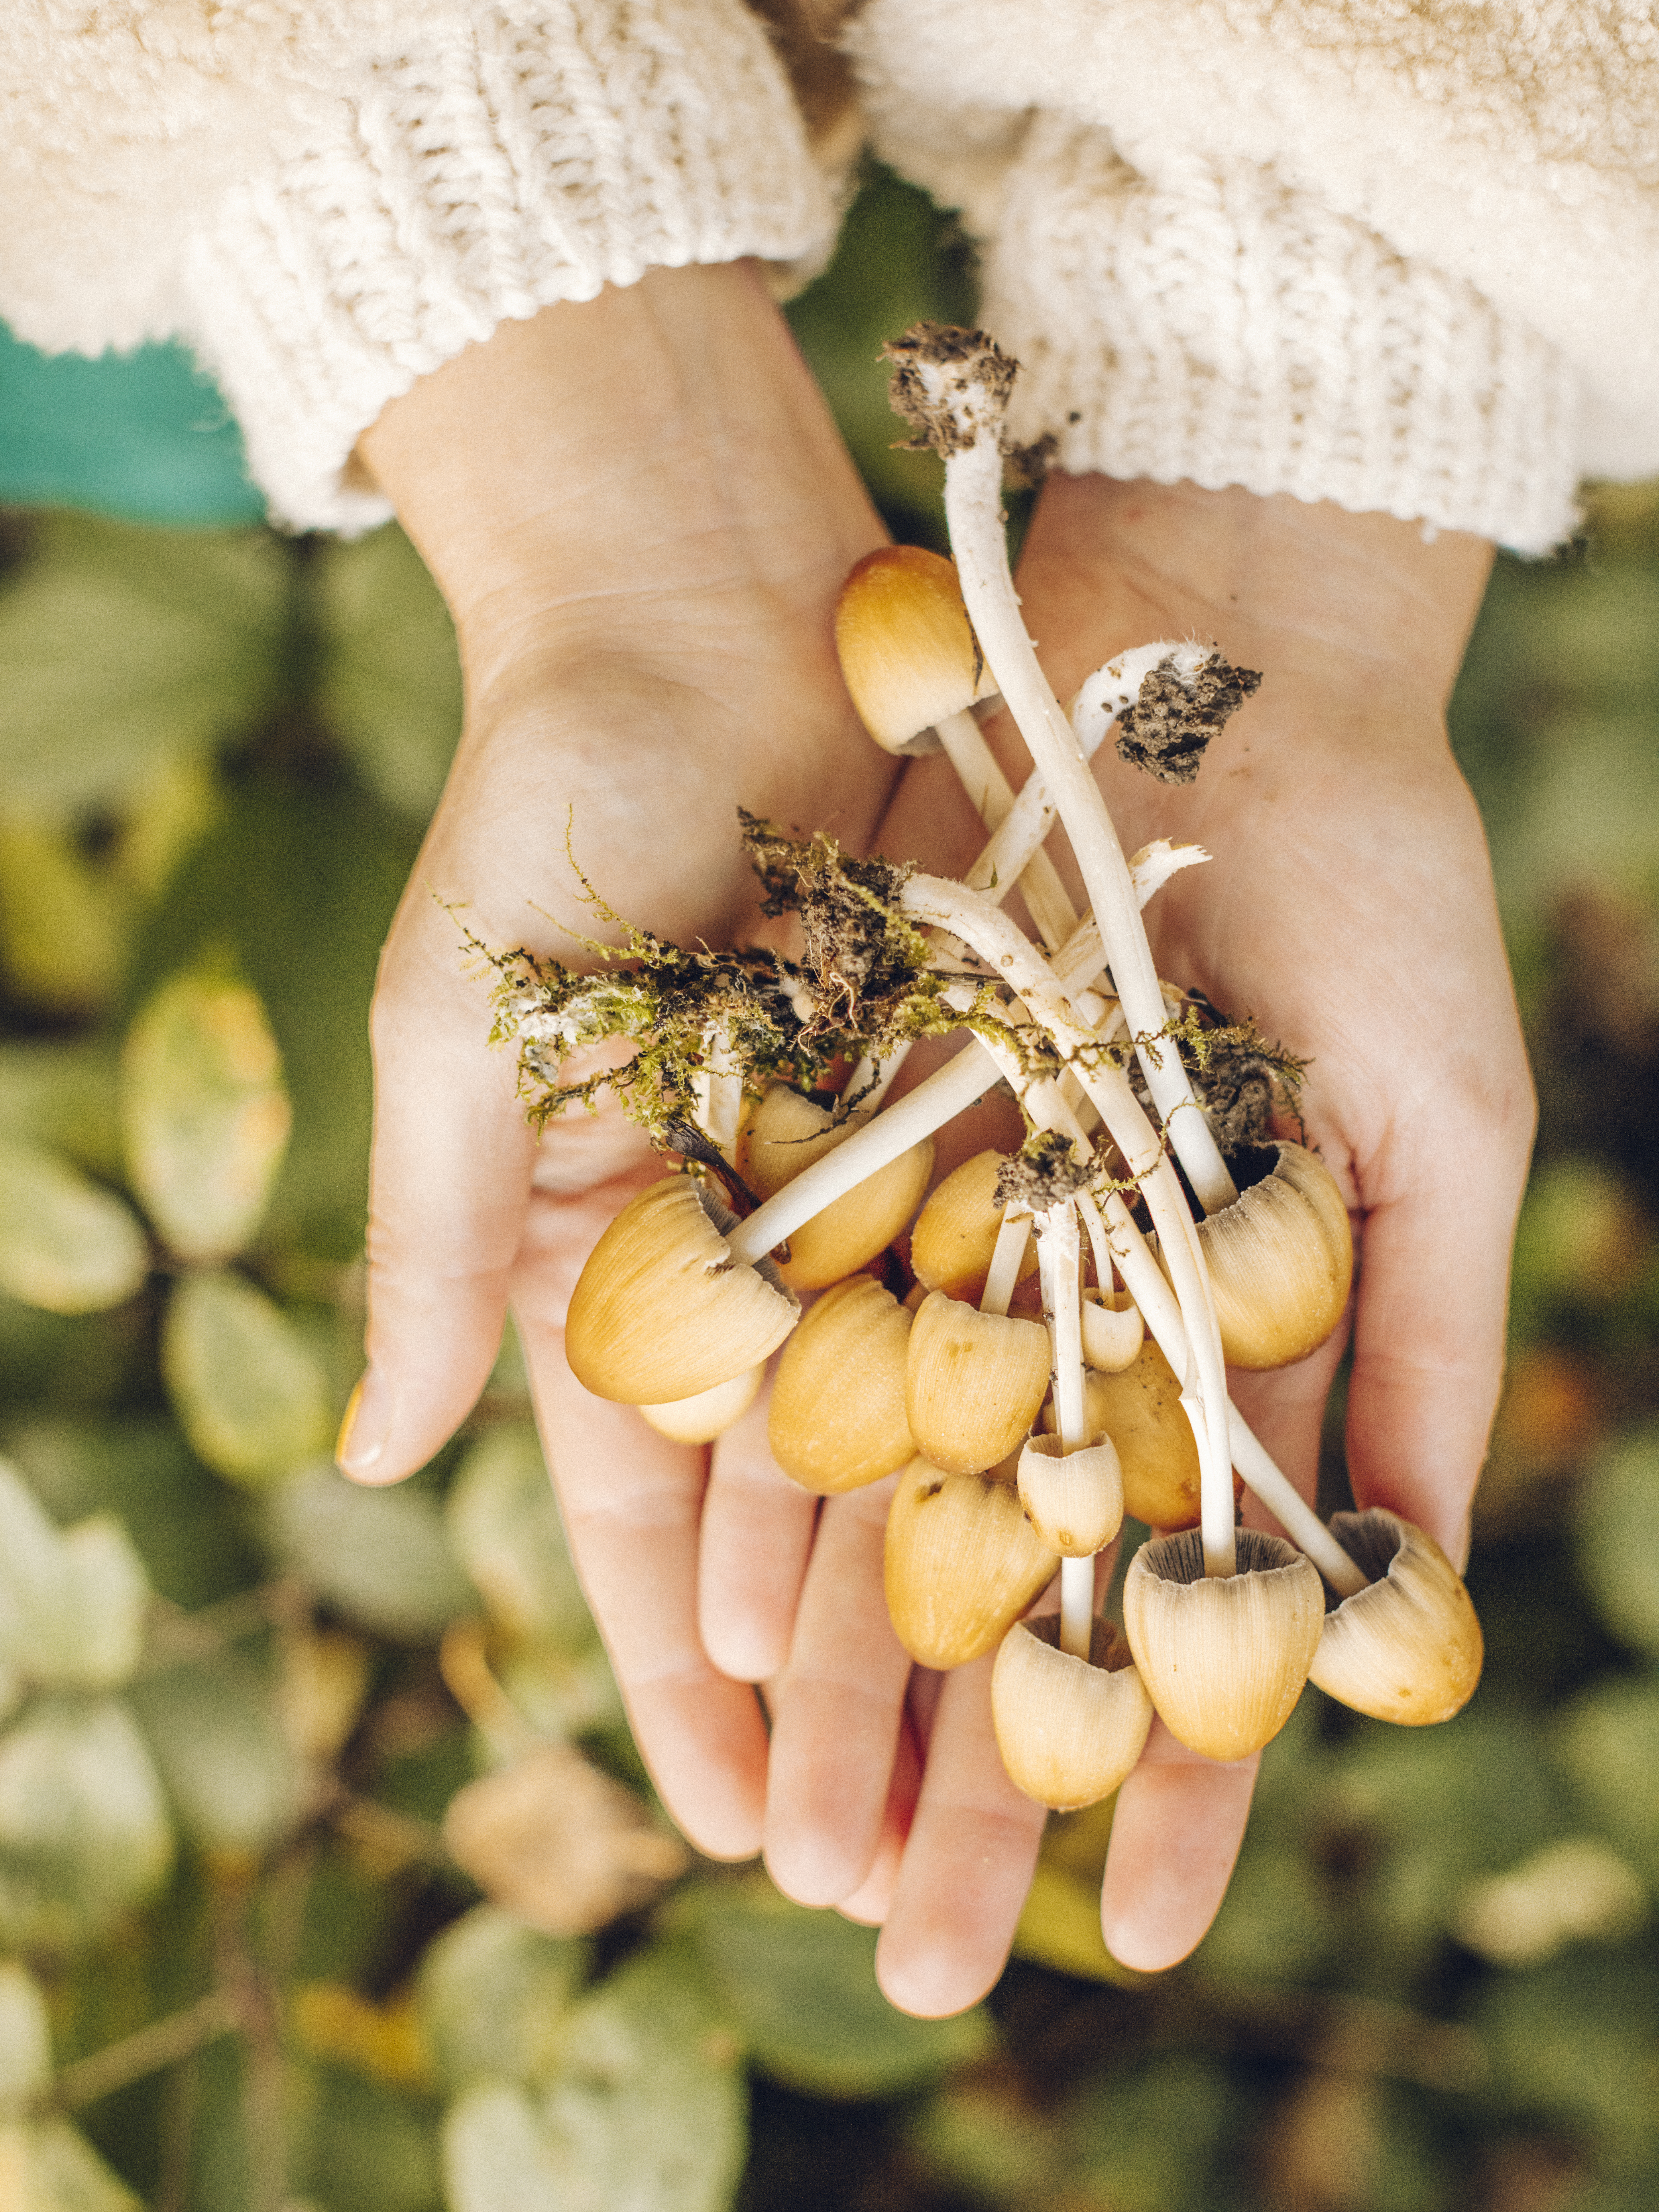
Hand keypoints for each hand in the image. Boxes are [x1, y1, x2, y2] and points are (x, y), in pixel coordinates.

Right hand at [342, 261, 904, 1857]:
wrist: (695, 624)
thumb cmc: (545, 817)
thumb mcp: (460, 1041)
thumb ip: (433, 1248)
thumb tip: (360, 1459)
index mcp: (607, 1257)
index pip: (637, 1517)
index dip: (670, 1670)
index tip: (713, 1820)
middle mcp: (746, 1246)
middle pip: (790, 1508)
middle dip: (825, 1677)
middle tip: (873, 1859)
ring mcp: (867, 1180)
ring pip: (919, 1425)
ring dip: (953, 1586)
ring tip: (1007, 1752)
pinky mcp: (973, 1098)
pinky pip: (1017, 1273)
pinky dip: (1050, 1396)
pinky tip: (1097, 1533)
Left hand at [873, 473, 1533, 1977]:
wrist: (1202, 669)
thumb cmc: (1369, 883)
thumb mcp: (1433, 1123)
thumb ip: (1415, 1340)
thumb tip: (1415, 1580)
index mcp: (1224, 1338)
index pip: (1186, 1598)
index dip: (1172, 1769)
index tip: (1138, 1929)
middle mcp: (1080, 1316)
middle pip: (1014, 1584)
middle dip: (971, 1767)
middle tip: (928, 1962)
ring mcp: (962, 1243)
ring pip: (888, 1503)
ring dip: (849, 1678)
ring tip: (803, 1850)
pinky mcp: (856, 1155)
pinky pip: (799, 1347)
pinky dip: (767, 1485)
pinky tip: (732, 1627)